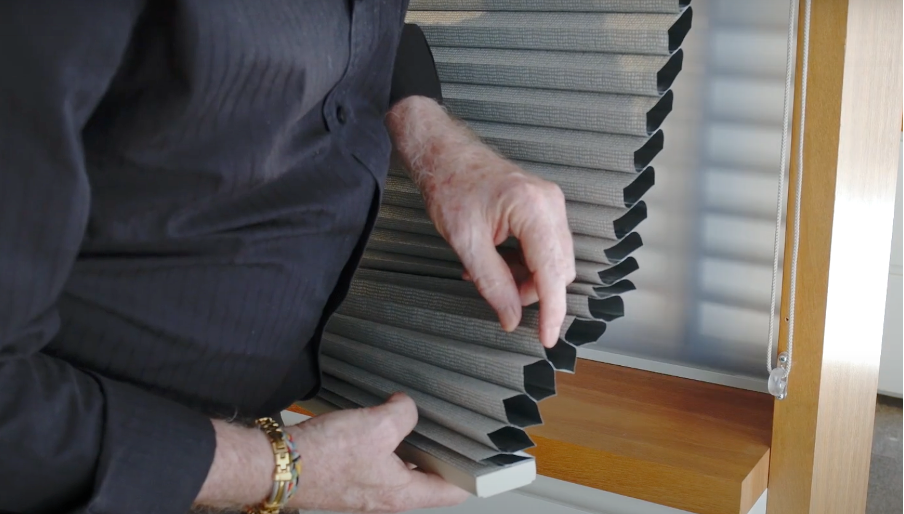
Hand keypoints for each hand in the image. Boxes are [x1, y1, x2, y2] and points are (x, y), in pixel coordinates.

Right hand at [286, 393, 469, 512]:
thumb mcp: (378, 426)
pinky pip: (379, 459)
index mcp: (403, 494)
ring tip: (418, 417)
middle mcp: (388, 497)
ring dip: (410, 443)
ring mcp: (368, 488)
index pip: (453, 491)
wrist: (278, 464)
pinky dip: (385, 441)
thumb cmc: (326, 456)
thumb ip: (404, 414)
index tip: (485, 456)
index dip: (471, 473)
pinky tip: (381, 419)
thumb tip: (404, 407)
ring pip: (403, 465)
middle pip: (428, 477)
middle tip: (452, 425)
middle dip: (441, 451)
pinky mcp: (350, 476)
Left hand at [386, 97, 575, 347]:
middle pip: (558, 270)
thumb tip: (511, 317)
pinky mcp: (544, 206)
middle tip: (498, 297)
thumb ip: (492, 284)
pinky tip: (498, 262)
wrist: (445, 154)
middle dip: (532, 292)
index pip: (552, 274)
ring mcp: (550, 203)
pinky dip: (525, 263)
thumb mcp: (466, 243)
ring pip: (553, 261)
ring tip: (490, 275)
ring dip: (526, 278)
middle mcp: (550, 204)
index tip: (547, 339)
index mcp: (533, 210)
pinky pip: (545, 247)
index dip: (551, 312)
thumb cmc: (451, 186)